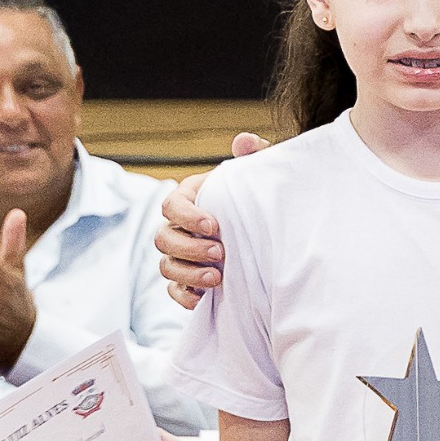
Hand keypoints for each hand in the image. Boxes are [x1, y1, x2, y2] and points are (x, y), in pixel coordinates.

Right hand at [153, 134, 262, 303]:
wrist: (276, 233)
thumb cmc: (263, 199)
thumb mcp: (263, 177)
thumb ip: (255, 156)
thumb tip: (244, 141)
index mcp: (192, 198)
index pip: (172, 205)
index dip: (187, 216)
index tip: (214, 226)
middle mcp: (180, 227)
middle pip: (163, 238)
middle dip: (189, 247)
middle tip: (220, 253)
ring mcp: (182, 255)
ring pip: (166, 265)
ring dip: (188, 273)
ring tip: (217, 277)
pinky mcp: (189, 280)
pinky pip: (174, 291)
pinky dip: (185, 296)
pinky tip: (204, 298)